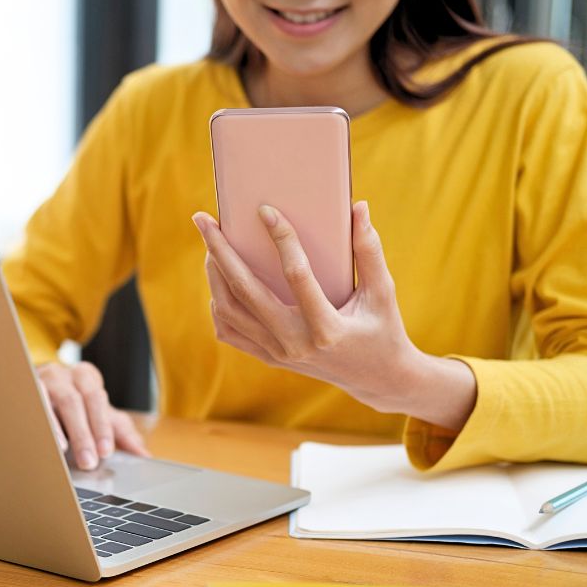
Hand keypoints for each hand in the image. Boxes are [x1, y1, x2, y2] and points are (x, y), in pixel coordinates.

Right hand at [36, 361, 150, 468]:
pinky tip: (43, 437)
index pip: (97, 400)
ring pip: (52, 401)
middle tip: (89, 461)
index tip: (106, 451)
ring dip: (60, 429)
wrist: (29, 388)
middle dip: (84, 433)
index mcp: (86, 376)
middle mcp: (63, 374)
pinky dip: (39, 420)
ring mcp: (41, 378)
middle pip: (76, 401)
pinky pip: (31, 402)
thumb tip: (143, 454)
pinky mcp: (23, 387)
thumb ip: (120, 432)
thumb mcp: (96, 413)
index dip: (102, 426)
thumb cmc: (69, 404)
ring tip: (65, 453)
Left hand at [192, 201, 475, 430]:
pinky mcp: (268, 357)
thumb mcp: (383, 293)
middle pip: (245, 291)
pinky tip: (220, 280)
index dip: (281, 240)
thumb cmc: (381, 329)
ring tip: (212, 244)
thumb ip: (369, 251)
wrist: (375, 380)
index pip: (297, 275)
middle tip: (204, 220)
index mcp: (327, 328)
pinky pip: (230, 331)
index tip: (265, 211)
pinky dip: (219, 304)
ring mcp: (277, 353)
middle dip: (221, 251)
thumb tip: (358, 207)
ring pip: (229, 311)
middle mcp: (295, 343)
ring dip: (214, 275)